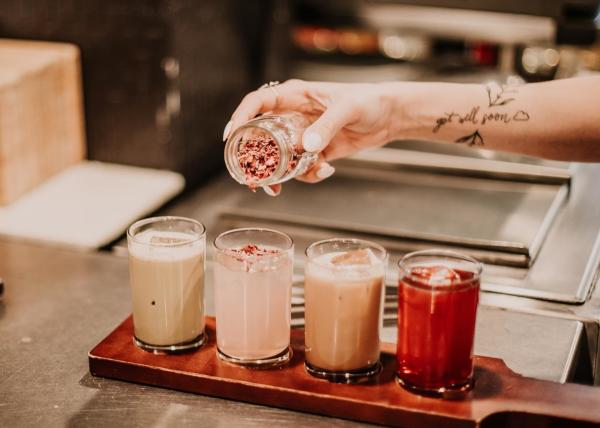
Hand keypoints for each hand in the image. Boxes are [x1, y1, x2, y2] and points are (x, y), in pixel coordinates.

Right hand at [224, 80, 395, 194]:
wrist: (390, 116)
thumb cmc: (369, 101)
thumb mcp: (348, 109)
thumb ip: (326, 126)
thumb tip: (304, 146)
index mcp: (295, 95)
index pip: (258, 102)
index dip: (240, 117)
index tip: (230, 137)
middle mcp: (293, 115)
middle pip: (261, 135)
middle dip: (254, 158)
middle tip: (252, 177)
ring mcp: (302, 135)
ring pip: (278, 156)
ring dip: (278, 173)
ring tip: (280, 187)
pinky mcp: (314, 152)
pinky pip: (300, 167)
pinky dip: (307, 175)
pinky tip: (326, 171)